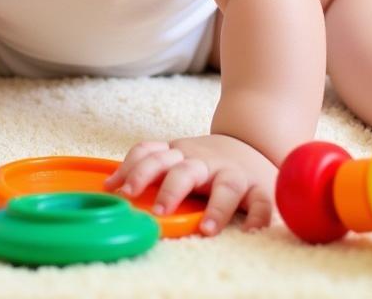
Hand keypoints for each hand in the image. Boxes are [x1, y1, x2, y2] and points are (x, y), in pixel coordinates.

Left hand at [104, 134, 275, 235]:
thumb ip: (151, 167)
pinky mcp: (259, 187)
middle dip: (169, 189)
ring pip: (225, 185)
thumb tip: (109, 187)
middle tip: (158, 211)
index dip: (133, 169)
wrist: (252, 139)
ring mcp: (233, 172)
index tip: (117, 190)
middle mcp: (204, 161)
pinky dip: (260, 216)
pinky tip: (252, 232)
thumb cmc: (206, 160)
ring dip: (216, 208)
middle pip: (184, 169)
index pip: (151, 154)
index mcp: (179, 154)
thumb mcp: (177, 157)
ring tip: (207, 229)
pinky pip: (262, 201)